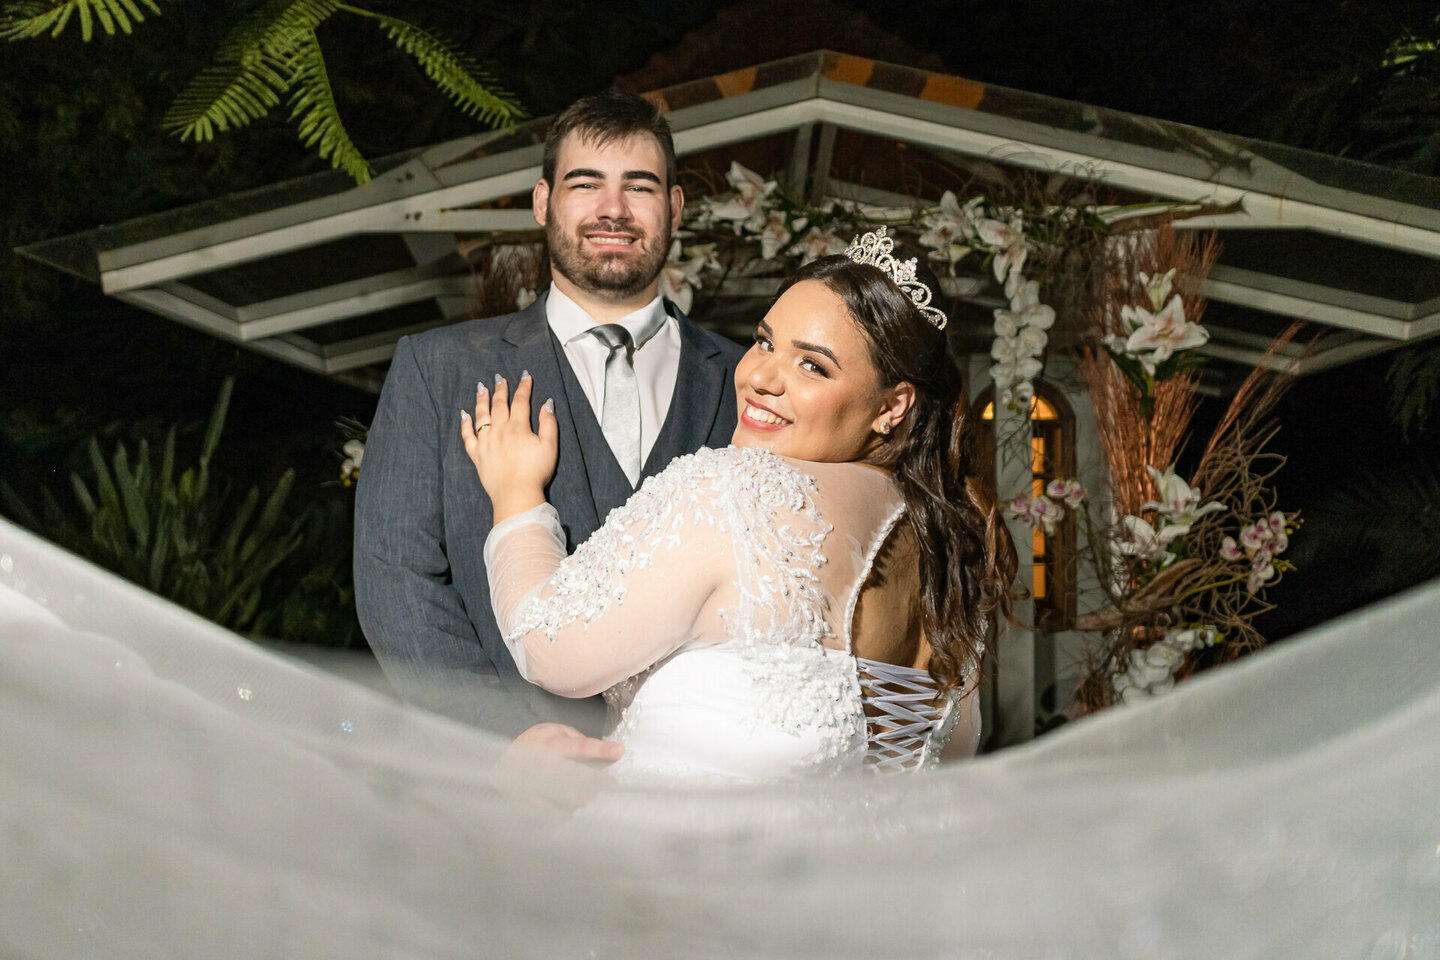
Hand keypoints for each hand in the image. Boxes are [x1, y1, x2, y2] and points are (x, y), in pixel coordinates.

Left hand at [460, 372, 557, 521]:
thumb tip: (547, 403)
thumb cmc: (536, 472)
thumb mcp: (550, 447)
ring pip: (481, 415)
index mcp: (518, 427)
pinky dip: (465, 424)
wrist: (516, 495)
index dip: (523, 387)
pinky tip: (464, 414)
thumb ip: (549, 423)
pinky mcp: (477, 455)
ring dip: (481, 400)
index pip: (521, 401)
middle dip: (500, 389)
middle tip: (499, 378)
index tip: (525, 376)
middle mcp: (499, 430)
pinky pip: (467, 436)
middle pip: (499, 404)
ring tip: (481, 388)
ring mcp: (486, 442)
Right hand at [493, 723, 623, 813]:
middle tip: (610, 784)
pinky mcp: (529, 804)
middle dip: (597, 781)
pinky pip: (556, 813)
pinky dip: (568, 811)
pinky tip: (572, 807)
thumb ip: (579, 741)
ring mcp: (533, 786)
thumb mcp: (556, 732)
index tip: (619, 751)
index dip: (600, 749)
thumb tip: (605, 753)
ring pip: (568, 797)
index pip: (579, 747)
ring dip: (584, 798)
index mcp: (550, 744)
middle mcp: (541, 764)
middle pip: (575, 775)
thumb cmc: (537, 745)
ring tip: (589, 795)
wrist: (504, 765)